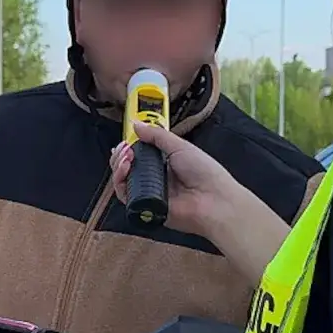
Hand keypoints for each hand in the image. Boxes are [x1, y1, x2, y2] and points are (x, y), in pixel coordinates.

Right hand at [110, 123, 241, 237]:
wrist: (214, 200)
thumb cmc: (205, 172)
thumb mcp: (180, 146)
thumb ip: (156, 135)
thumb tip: (136, 124)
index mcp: (165, 163)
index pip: (139, 154)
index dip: (129, 146)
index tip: (126, 139)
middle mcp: (156, 178)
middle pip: (127, 167)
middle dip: (121, 154)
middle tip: (125, 148)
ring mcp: (150, 193)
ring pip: (123, 181)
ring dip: (118, 165)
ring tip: (126, 157)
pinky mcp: (145, 207)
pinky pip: (125, 196)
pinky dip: (120, 181)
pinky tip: (126, 169)